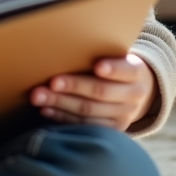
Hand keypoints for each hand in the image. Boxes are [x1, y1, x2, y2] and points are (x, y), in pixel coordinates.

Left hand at [30, 53, 155, 130]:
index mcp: (136, 72)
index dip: (113, 69)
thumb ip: (100, 53)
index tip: (97, 66)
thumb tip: (65, 46)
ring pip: (89, 111)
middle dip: (74, 86)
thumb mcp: (116, 56)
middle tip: (51, 82)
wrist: (134, 91)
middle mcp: (134, 96)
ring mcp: (123, 116)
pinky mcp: (111, 130)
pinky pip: (84, 126)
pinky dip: (62, 117)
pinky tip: (46, 110)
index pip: (127, 70)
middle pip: (101, 92)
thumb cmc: (114, 66)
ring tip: (39, 97)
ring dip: (60, 104)